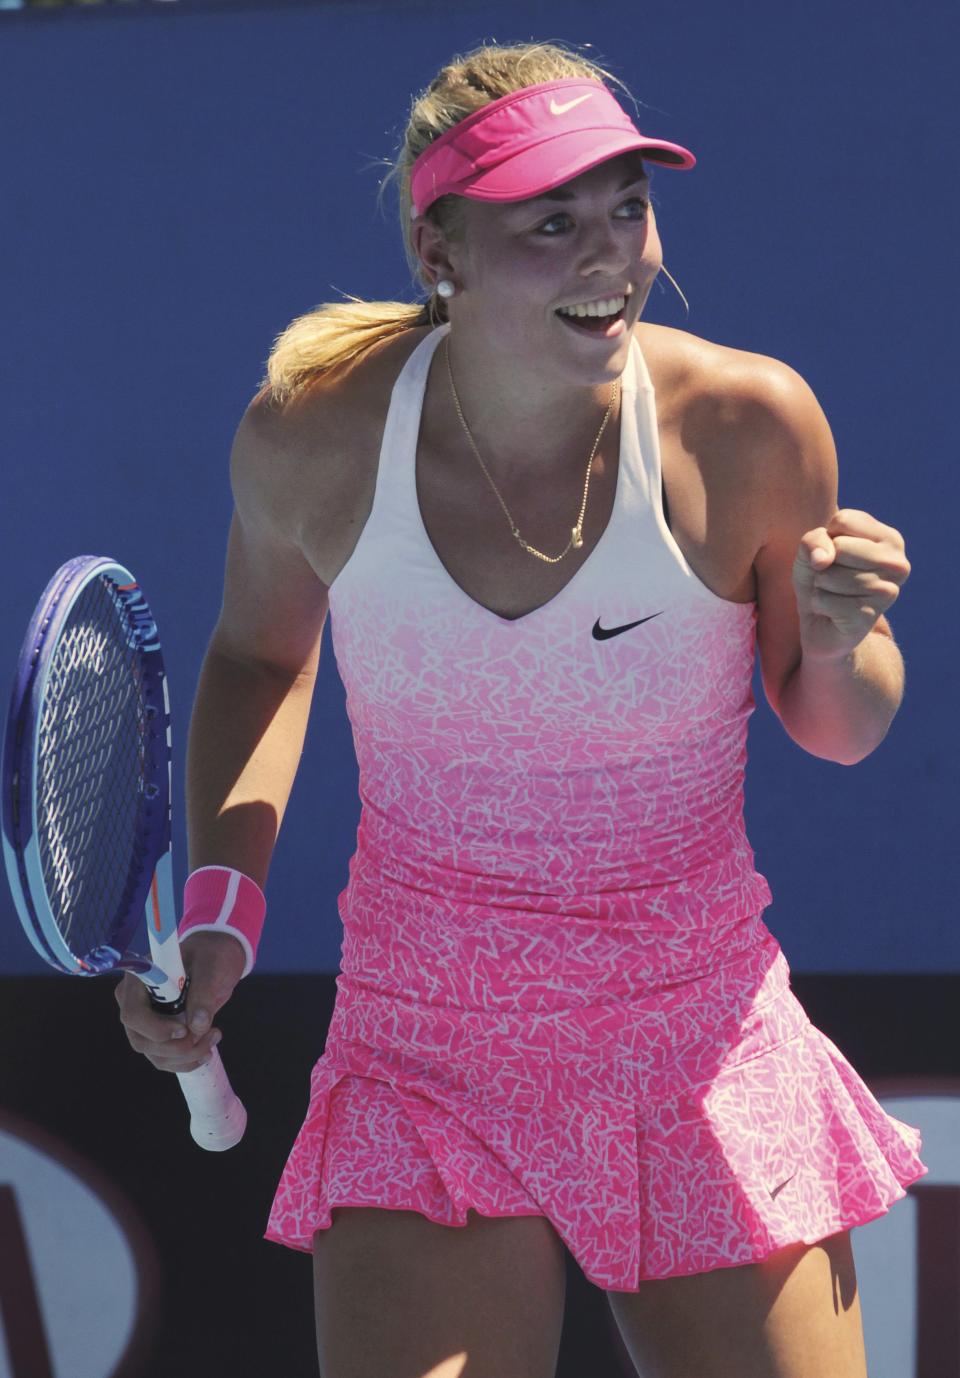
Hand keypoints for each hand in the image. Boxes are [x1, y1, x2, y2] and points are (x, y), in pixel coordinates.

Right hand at [115, 931, 245, 1073]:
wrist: (215, 962)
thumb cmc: (209, 956)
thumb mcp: (211, 966)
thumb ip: (204, 992)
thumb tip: (197, 1025)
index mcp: (140, 979)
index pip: (133, 1014)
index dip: (156, 1029)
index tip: (185, 1029)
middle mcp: (135, 1002)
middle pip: (142, 1040)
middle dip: (177, 1047)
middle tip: (211, 1035)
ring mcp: (144, 1022)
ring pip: (155, 1054)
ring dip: (186, 1055)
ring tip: (215, 1037)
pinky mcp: (157, 1036)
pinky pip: (164, 1059)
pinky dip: (186, 1061)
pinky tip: (206, 1051)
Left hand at [793, 508, 910, 662]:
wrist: (822, 624)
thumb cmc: (821, 577)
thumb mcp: (812, 549)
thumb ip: (814, 540)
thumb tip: (823, 560)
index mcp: (890, 539)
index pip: (844, 521)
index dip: (827, 538)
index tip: (835, 555)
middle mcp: (898, 564)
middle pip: (840, 547)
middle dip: (823, 564)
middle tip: (832, 578)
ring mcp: (888, 592)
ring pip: (831, 575)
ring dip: (820, 585)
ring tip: (832, 594)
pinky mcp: (870, 617)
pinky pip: (826, 600)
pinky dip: (818, 604)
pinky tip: (831, 611)